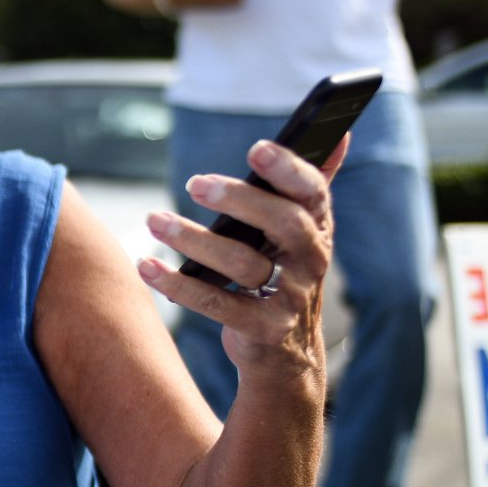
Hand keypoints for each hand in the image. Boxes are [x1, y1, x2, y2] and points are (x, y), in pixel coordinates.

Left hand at [141, 136, 341, 377]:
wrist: (287, 353)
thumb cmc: (284, 275)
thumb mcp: (301, 232)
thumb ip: (311, 184)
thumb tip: (339, 133)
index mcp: (318, 229)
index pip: (314, 193)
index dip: (290, 169)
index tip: (257, 148)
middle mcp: (311, 261)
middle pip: (283, 224)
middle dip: (240, 199)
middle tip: (195, 183)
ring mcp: (291, 298)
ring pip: (243, 264)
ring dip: (193, 239)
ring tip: (154, 220)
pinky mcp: (264, 330)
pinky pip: (216, 305)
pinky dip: (177, 285)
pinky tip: (147, 266)